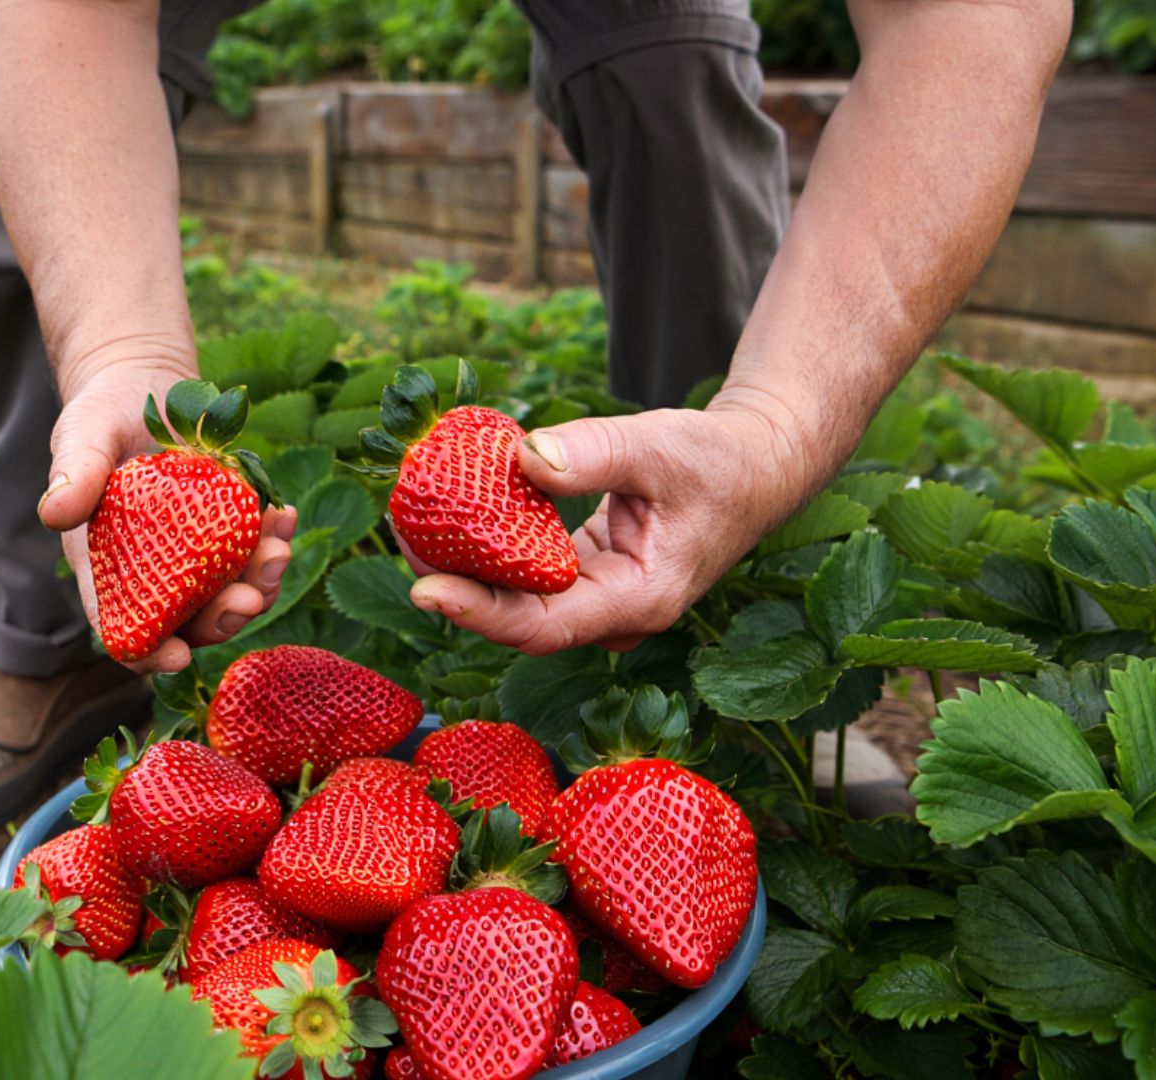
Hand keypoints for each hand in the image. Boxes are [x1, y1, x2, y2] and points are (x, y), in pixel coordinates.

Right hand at [38, 360, 296, 673]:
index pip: (124, 624)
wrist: (144, 384)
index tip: (177, 656)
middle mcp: (154, 570)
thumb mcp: (83, 434)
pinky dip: (271, 540)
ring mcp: (195, 553)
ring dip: (259, 584)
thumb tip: (52, 514)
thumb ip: (74, 472)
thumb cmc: (101, 415)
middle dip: (223, 618)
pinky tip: (283, 516)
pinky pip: (253, 551)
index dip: (148, 651)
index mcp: (108, 565)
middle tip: (251, 599)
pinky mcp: (227, 529)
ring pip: (229, 591)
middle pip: (190, 619)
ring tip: (277, 553)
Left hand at [403, 403, 814, 652]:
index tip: (424, 589)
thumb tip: (519, 458)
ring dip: (463, 564)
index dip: (479, 613)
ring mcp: (597, 600)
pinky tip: (450, 512)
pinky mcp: (583, 576)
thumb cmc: (714, 459)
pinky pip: (525, 571)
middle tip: (401, 531)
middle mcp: (613, 614)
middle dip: (454, 583)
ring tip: (409, 519)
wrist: (754, 468)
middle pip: (516, 618)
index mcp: (638, 600)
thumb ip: (592, 453)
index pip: (543, 626)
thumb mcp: (658, 445)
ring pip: (516, 597)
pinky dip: (489, 545)